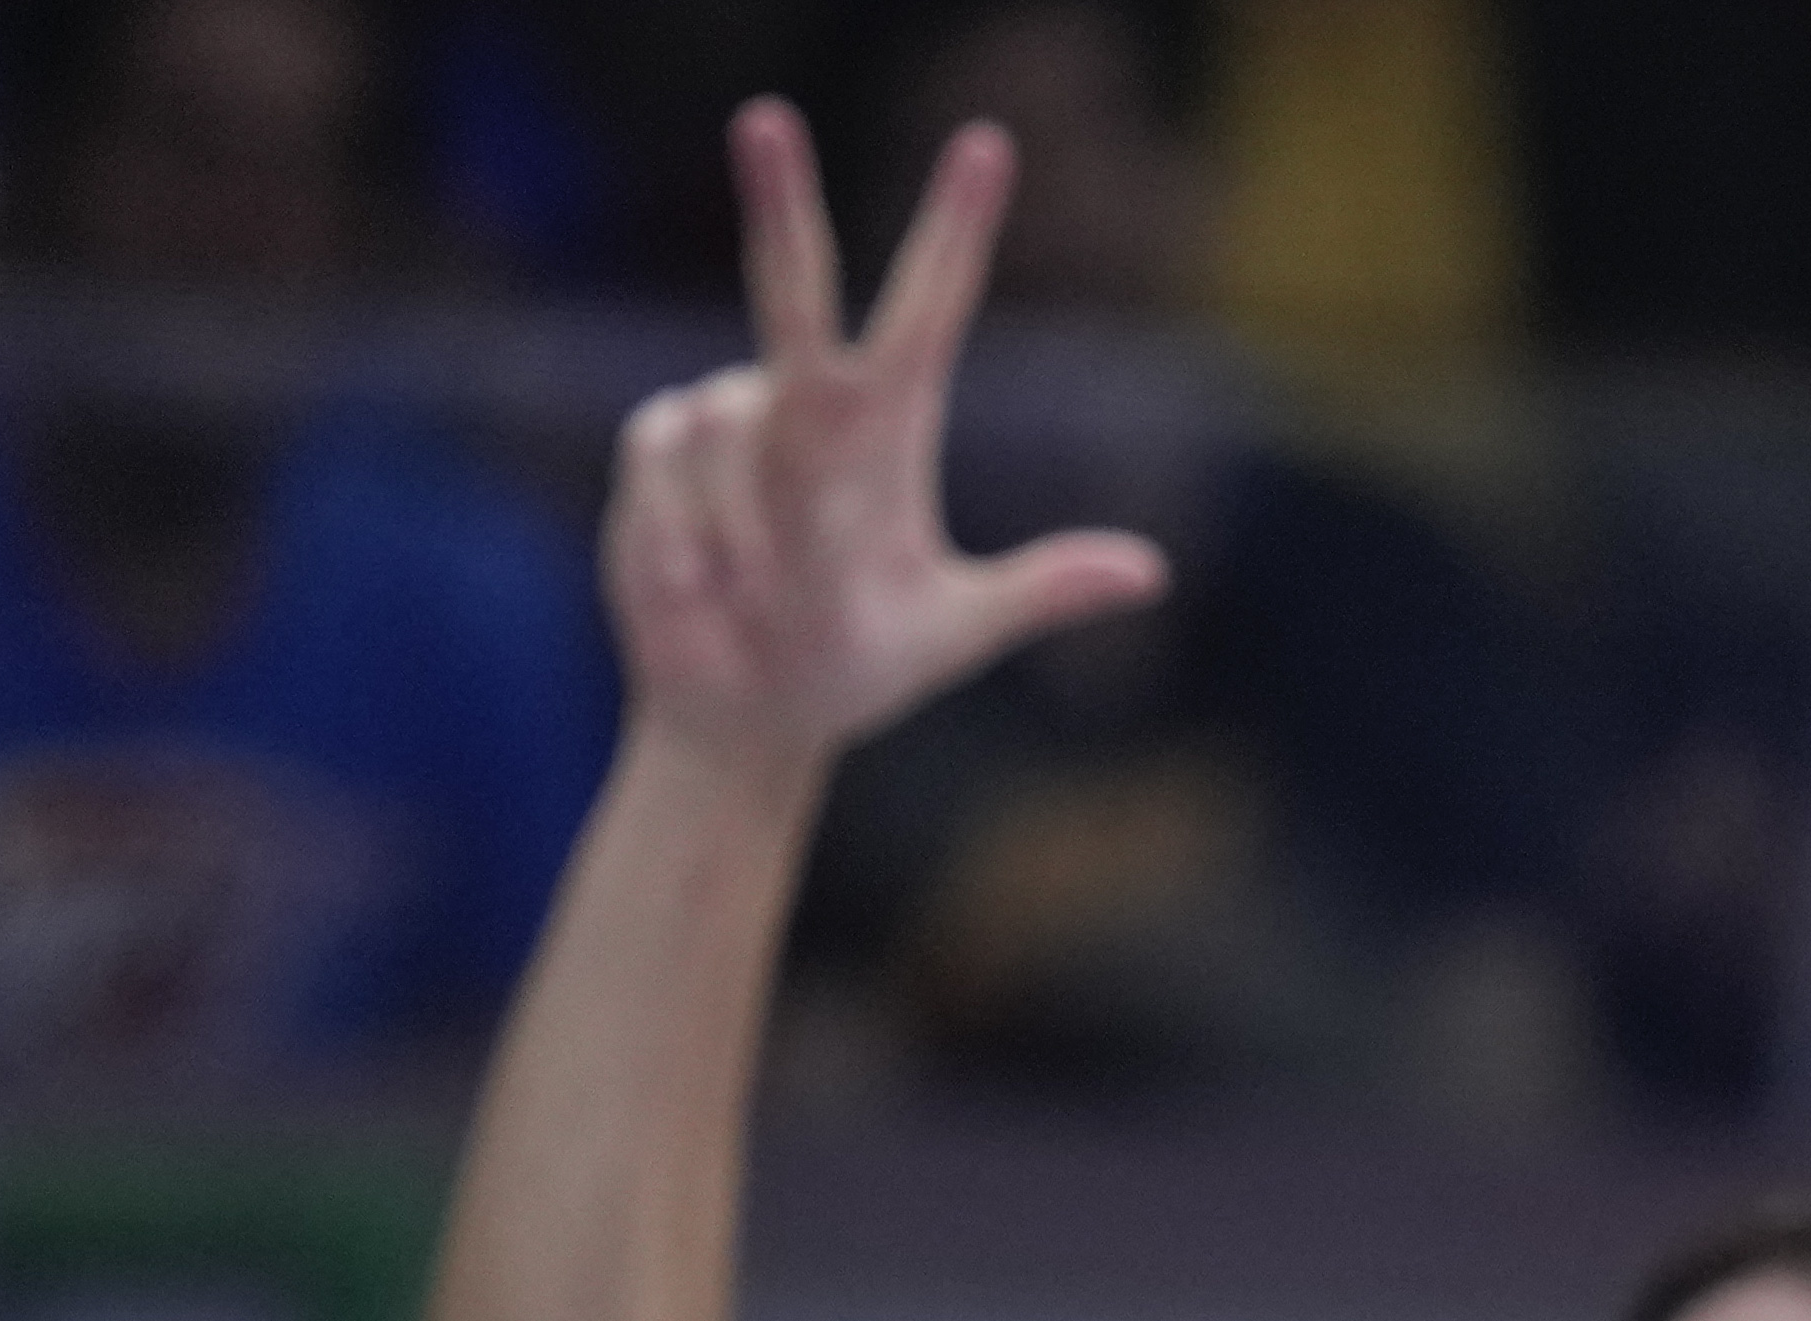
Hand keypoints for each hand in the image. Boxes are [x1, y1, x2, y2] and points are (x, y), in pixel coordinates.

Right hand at [605, 104, 1174, 787]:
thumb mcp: (957, 636)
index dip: (956, 230)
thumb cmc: (858, 670)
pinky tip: (700, 583)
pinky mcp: (657, 444)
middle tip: (766, 115)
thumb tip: (1153, 572)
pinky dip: (688, 541)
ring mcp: (726, 417)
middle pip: (795, 289)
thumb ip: (1044, 591)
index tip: (986, 147)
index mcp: (892, 432)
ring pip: (731, 430)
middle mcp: (810, 405)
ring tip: (758, 594)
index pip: (931, 311)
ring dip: (745, 533)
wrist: (747, 714)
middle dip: (780, 207)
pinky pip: (670, 468)